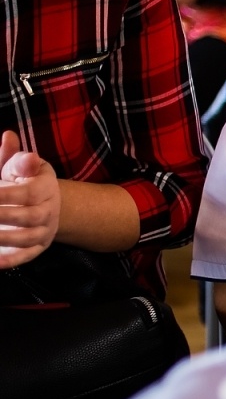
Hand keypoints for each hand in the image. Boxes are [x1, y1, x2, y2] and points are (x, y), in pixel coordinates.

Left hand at [0, 130, 59, 269]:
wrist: (43, 204)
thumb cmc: (23, 181)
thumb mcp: (16, 166)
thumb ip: (12, 156)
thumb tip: (8, 137)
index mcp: (45, 187)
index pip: (29, 193)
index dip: (6, 195)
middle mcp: (49, 210)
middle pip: (30, 216)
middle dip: (3, 216)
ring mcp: (44, 231)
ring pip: (27, 238)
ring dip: (5, 238)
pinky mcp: (36, 248)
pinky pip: (26, 256)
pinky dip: (11, 261)